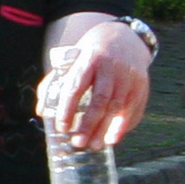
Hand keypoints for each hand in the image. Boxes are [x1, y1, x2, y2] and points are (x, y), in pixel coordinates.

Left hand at [49, 23, 150, 151]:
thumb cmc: (91, 54)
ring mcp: (129, 76)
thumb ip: (55, 83)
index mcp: (89, 59)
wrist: (124, 37)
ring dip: (107, 129)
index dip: (68, 108)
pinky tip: (113, 137)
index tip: (62, 127)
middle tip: (78, 142)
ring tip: (95, 145)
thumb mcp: (72, 60)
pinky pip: (134, 108)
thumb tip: (42, 111)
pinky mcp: (142, 84)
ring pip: (119, 107)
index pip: (77, 86)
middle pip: (101, 99)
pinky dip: (123, 125)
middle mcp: (112, 67)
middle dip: (89, 124)